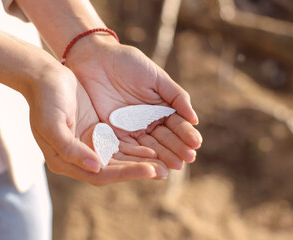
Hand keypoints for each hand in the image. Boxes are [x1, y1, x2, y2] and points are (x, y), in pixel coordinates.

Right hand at [25, 64, 167, 184]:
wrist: (45, 77)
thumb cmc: (45, 99)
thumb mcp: (51, 124)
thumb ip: (69, 149)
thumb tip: (95, 167)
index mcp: (65, 161)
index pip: (101, 175)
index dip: (126, 173)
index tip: (150, 170)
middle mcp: (79, 158)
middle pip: (114, 170)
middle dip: (139, 170)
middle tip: (165, 170)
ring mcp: (89, 145)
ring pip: (120, 158)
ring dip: (141, 161)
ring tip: (166, 162)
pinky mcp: (98, 132)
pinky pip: (120, 143)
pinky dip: (136, 147)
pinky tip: (153, 147)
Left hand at [67, 38, 202, 169]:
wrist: (96, 58)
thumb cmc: (128, 63)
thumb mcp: (156, 77)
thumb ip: (176, 97)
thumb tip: (195, 119)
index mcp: (160, 108)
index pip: (176, 125)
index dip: (186, 134)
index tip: (196, 144)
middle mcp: (147, 122)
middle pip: (164, 139)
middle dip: (177, 149)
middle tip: (188, 159)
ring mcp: (130, 129)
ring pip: (148, 146)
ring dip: (161, 157)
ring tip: (174, 166)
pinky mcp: (112, 133)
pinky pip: (127, 147)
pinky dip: (139, 156)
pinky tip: (150, 163)